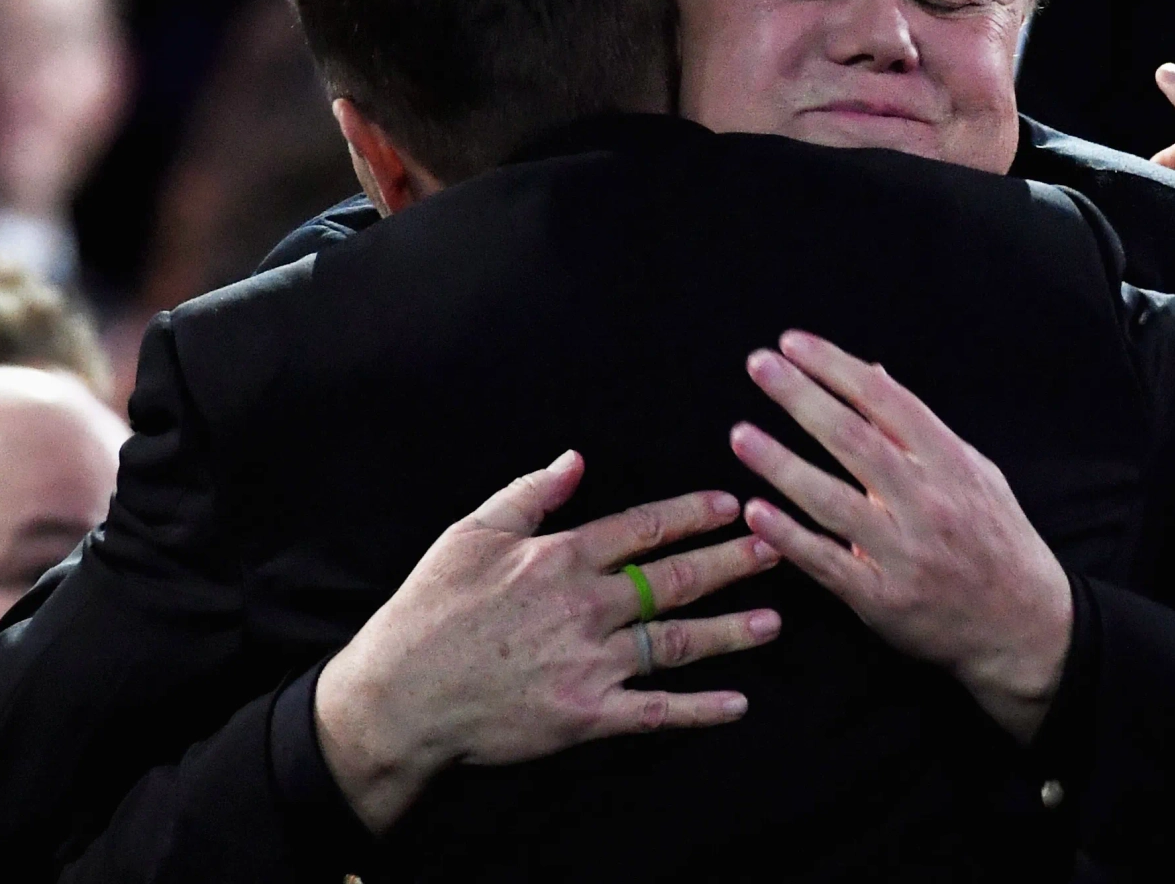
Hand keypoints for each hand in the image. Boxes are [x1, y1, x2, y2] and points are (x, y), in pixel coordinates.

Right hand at [315, 451, 782, 833]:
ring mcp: (589, 663)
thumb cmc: (429, 610)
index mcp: (560, 558)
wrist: (398, 695)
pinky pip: (655, 712)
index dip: (693, 514)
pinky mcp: (586, 716)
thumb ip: (529, 494)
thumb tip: (575, 459)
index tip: (732, 505)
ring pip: (676, 642)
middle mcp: (585, 606)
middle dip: (731, 563)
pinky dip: (700, 709)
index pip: (643, 528)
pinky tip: (738, 703)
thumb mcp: (471, 534)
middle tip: (777, 550)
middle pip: (675, 580)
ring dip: (730, 631)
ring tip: (774, 621)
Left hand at [730, 331, 1071, 743]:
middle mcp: (927, 502)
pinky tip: (754, 510)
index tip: (793, 344)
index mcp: (950, 463)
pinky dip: (789, 535)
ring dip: (781, 464)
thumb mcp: (975, 473)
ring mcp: (904, 551)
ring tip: (740, 434)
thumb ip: (921, 428)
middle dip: (802, 397)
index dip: (836, 367)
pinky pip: (827, 562)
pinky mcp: (882, 598)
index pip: (886, 400)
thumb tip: (872, 373)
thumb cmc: (996, 540)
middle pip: (853, 439)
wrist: (1025, 627)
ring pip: (831, 500)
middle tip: (759, 365)